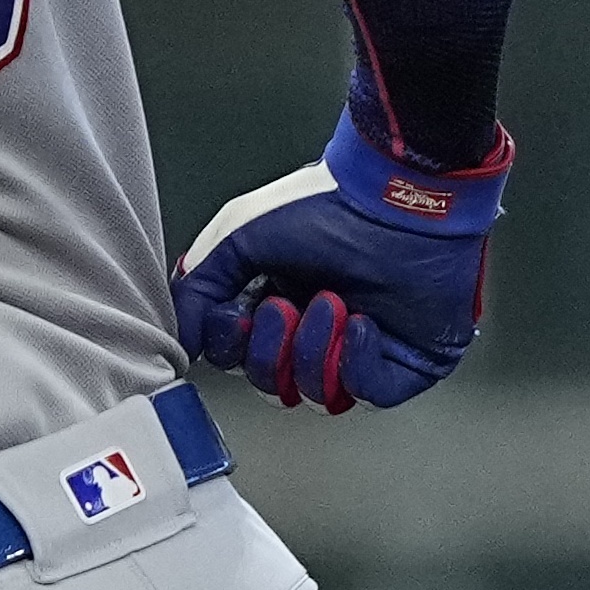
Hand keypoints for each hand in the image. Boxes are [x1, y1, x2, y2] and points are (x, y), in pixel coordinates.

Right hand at [174, 96, 509, 415]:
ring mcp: (361, 348)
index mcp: (277, 299)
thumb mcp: (234, 237)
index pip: (239, 356)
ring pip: (316, 394)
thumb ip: (196, 290)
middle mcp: (317, 327)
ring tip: (329, 303)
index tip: (236, 314)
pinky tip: (361, 322)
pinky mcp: (405, 361)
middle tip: (282, 307)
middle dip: (270, 352)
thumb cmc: (326, 204)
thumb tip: (184, 342)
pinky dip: (355, 364)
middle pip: (272, 382)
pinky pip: (368, 394)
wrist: (397, 196)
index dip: (232, 345)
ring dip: (313, 351)